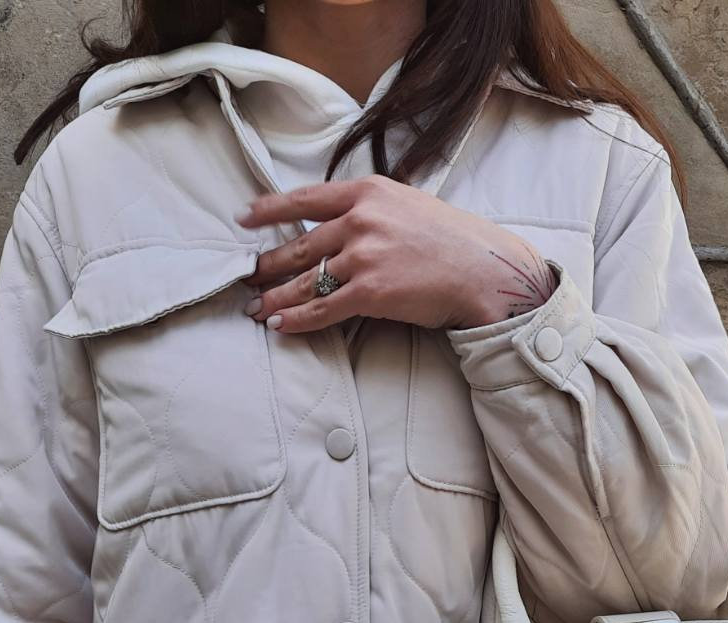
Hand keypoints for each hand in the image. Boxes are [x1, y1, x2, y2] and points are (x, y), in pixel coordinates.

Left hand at [238, 175, 556, 335]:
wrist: (483, 270)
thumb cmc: (452, 241)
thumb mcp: (408, 205)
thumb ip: (372, 211)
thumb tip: (342, 226)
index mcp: (368, 192)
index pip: (306, 198)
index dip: (270, 209)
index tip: (244, 218)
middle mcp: (360, 220)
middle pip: (300, 244)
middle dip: (268, 265)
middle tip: (247, 278)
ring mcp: (363, 256)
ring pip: (306, 279)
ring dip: (276, 297)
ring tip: (256, 308)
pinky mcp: (369, 292)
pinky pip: (322, 308)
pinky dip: (297, 320)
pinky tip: (279, 326)